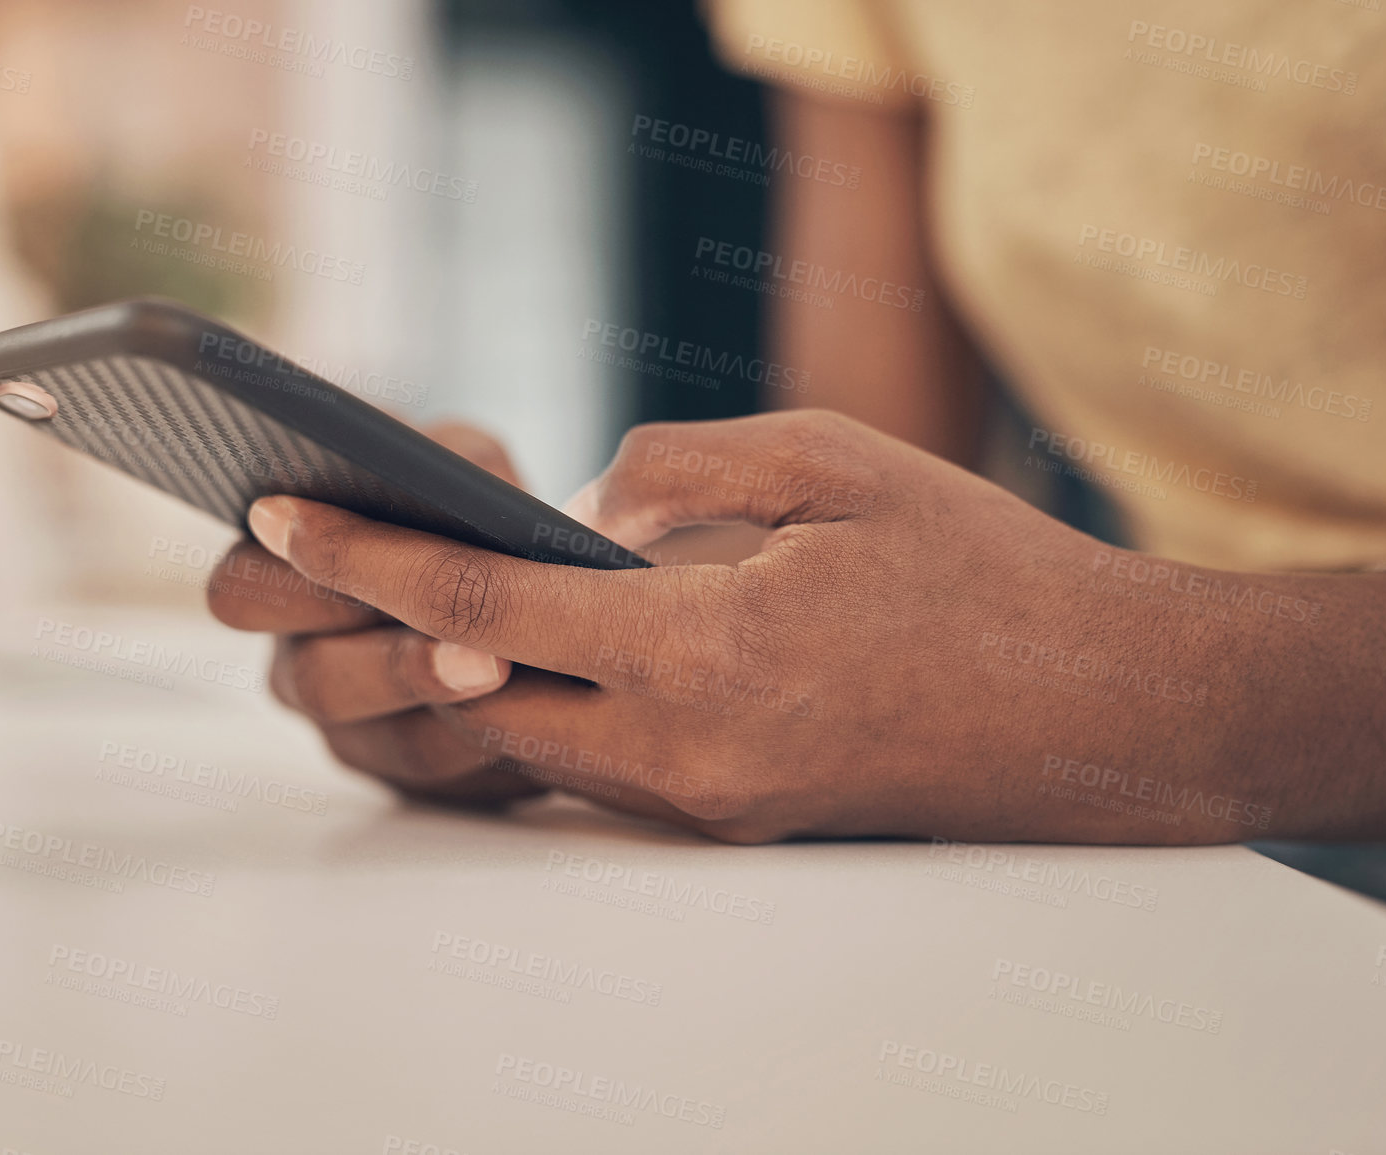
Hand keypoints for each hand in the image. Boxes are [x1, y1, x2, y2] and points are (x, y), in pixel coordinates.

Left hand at [233, 410, 1239, 843]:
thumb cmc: (982, 567)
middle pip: (486, 695)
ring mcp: (716, 805)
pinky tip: (555, 651)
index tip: (281, 517)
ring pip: (543, 742)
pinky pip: (612, 770)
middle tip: (326, 553)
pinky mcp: (743, 824)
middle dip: (398, 625)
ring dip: (482, 673)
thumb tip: (583, 506)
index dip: (372, 556)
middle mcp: (692, 752)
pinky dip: (562, 709)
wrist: (1103, 711)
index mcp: (707, 650)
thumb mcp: (834, 460)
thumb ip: (681, 471)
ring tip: (433, 591)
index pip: (485, 608)